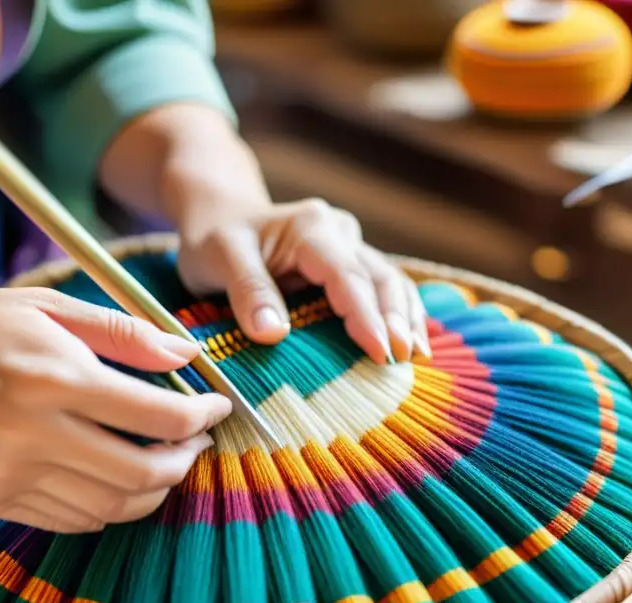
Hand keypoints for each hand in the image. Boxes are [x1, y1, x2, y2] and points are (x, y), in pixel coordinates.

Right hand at [0, 288, 231, 532]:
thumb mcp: (48, 306)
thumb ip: (123, 333)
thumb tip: (188, 355)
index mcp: (52, 376)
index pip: (156, 414)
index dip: (202, 416)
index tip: (215, 407)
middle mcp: (33, 433)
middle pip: (143, 472)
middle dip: (186, 461)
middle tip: (196, 441)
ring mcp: (12, 474)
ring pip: (115, 505)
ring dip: (156, 489)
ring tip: (166, 461)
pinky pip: (76, 520)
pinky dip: (113, 506)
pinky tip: (120, 479)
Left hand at [175, 198, 430, 364]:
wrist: (220, 212)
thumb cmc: (215, 236)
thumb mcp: (218, 258)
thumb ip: (248, 292)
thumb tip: (274, 334)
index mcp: (311, 228)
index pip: (347, 276)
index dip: (366, 315)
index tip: (380, 352)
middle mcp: (339, 232)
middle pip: (380, 278)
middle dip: (398, 319)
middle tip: (404, 360)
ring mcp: (348, 247)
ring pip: (390, 282)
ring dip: (407, 318)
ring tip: (416, 357)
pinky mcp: (349, 265)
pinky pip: (382, 289)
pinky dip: (398, 315)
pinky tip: (410, 344)